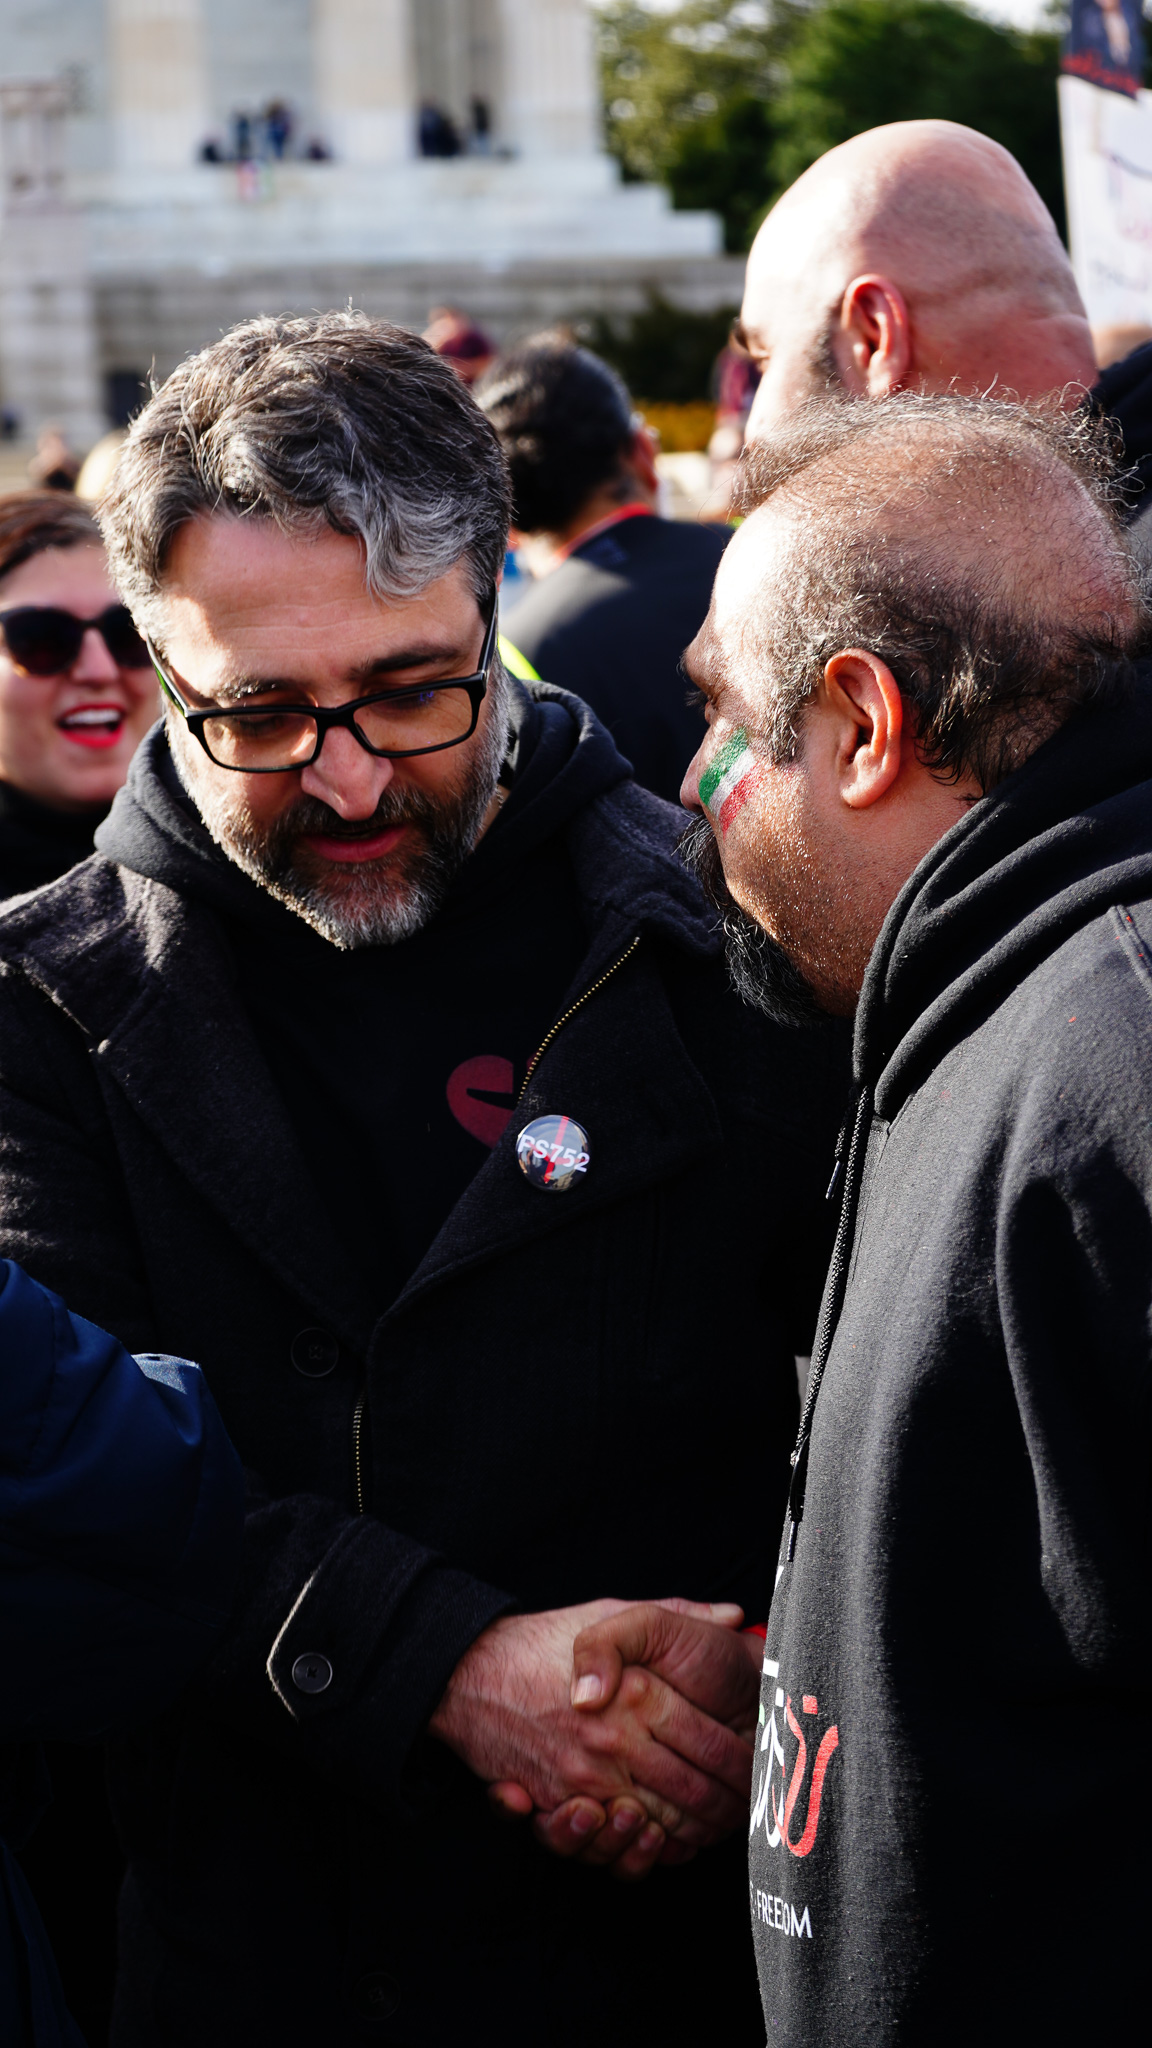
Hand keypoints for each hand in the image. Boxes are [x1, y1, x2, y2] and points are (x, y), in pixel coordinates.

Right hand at [429, 1599, 752, 1876]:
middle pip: (691, 1792)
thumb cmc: (542, 1640)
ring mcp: (582, 1779)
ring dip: (687, 1835)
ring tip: (706, 1827)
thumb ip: (677, 1612)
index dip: (744, 1762)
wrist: (469, 1671)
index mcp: (634, 1692)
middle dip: (726, 1807)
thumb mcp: (612, 1613)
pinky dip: (635, 1852)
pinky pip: (608, 1845)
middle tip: (745, 1808)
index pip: (711, 1743)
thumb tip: (732, 1614)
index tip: (760, 1766)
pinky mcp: (555, 1805)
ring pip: (655, 1828)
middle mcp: (611, 1740)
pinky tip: (655, 1839)